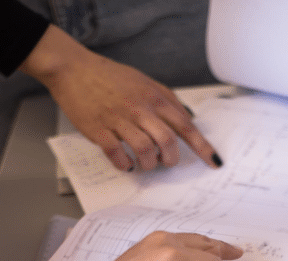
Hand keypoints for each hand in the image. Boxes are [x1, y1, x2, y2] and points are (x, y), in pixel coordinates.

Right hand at [20, 26, 222, 171]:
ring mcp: (119, 119)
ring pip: (145, 150)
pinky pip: (117, 154)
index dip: (202, 146)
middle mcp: (140, 108)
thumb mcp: (145, 82)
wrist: (74, 69)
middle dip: (171, 159)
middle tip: (167, 162)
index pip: (185, 125)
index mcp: (155, 97)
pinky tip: (126, 163)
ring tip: (145, 163)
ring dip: (149, 164)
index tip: (213, 161)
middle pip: (167, 141)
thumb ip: (166, 101)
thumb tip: (186, 120)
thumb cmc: (110, 77)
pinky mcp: (99, 130)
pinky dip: (125, 165)